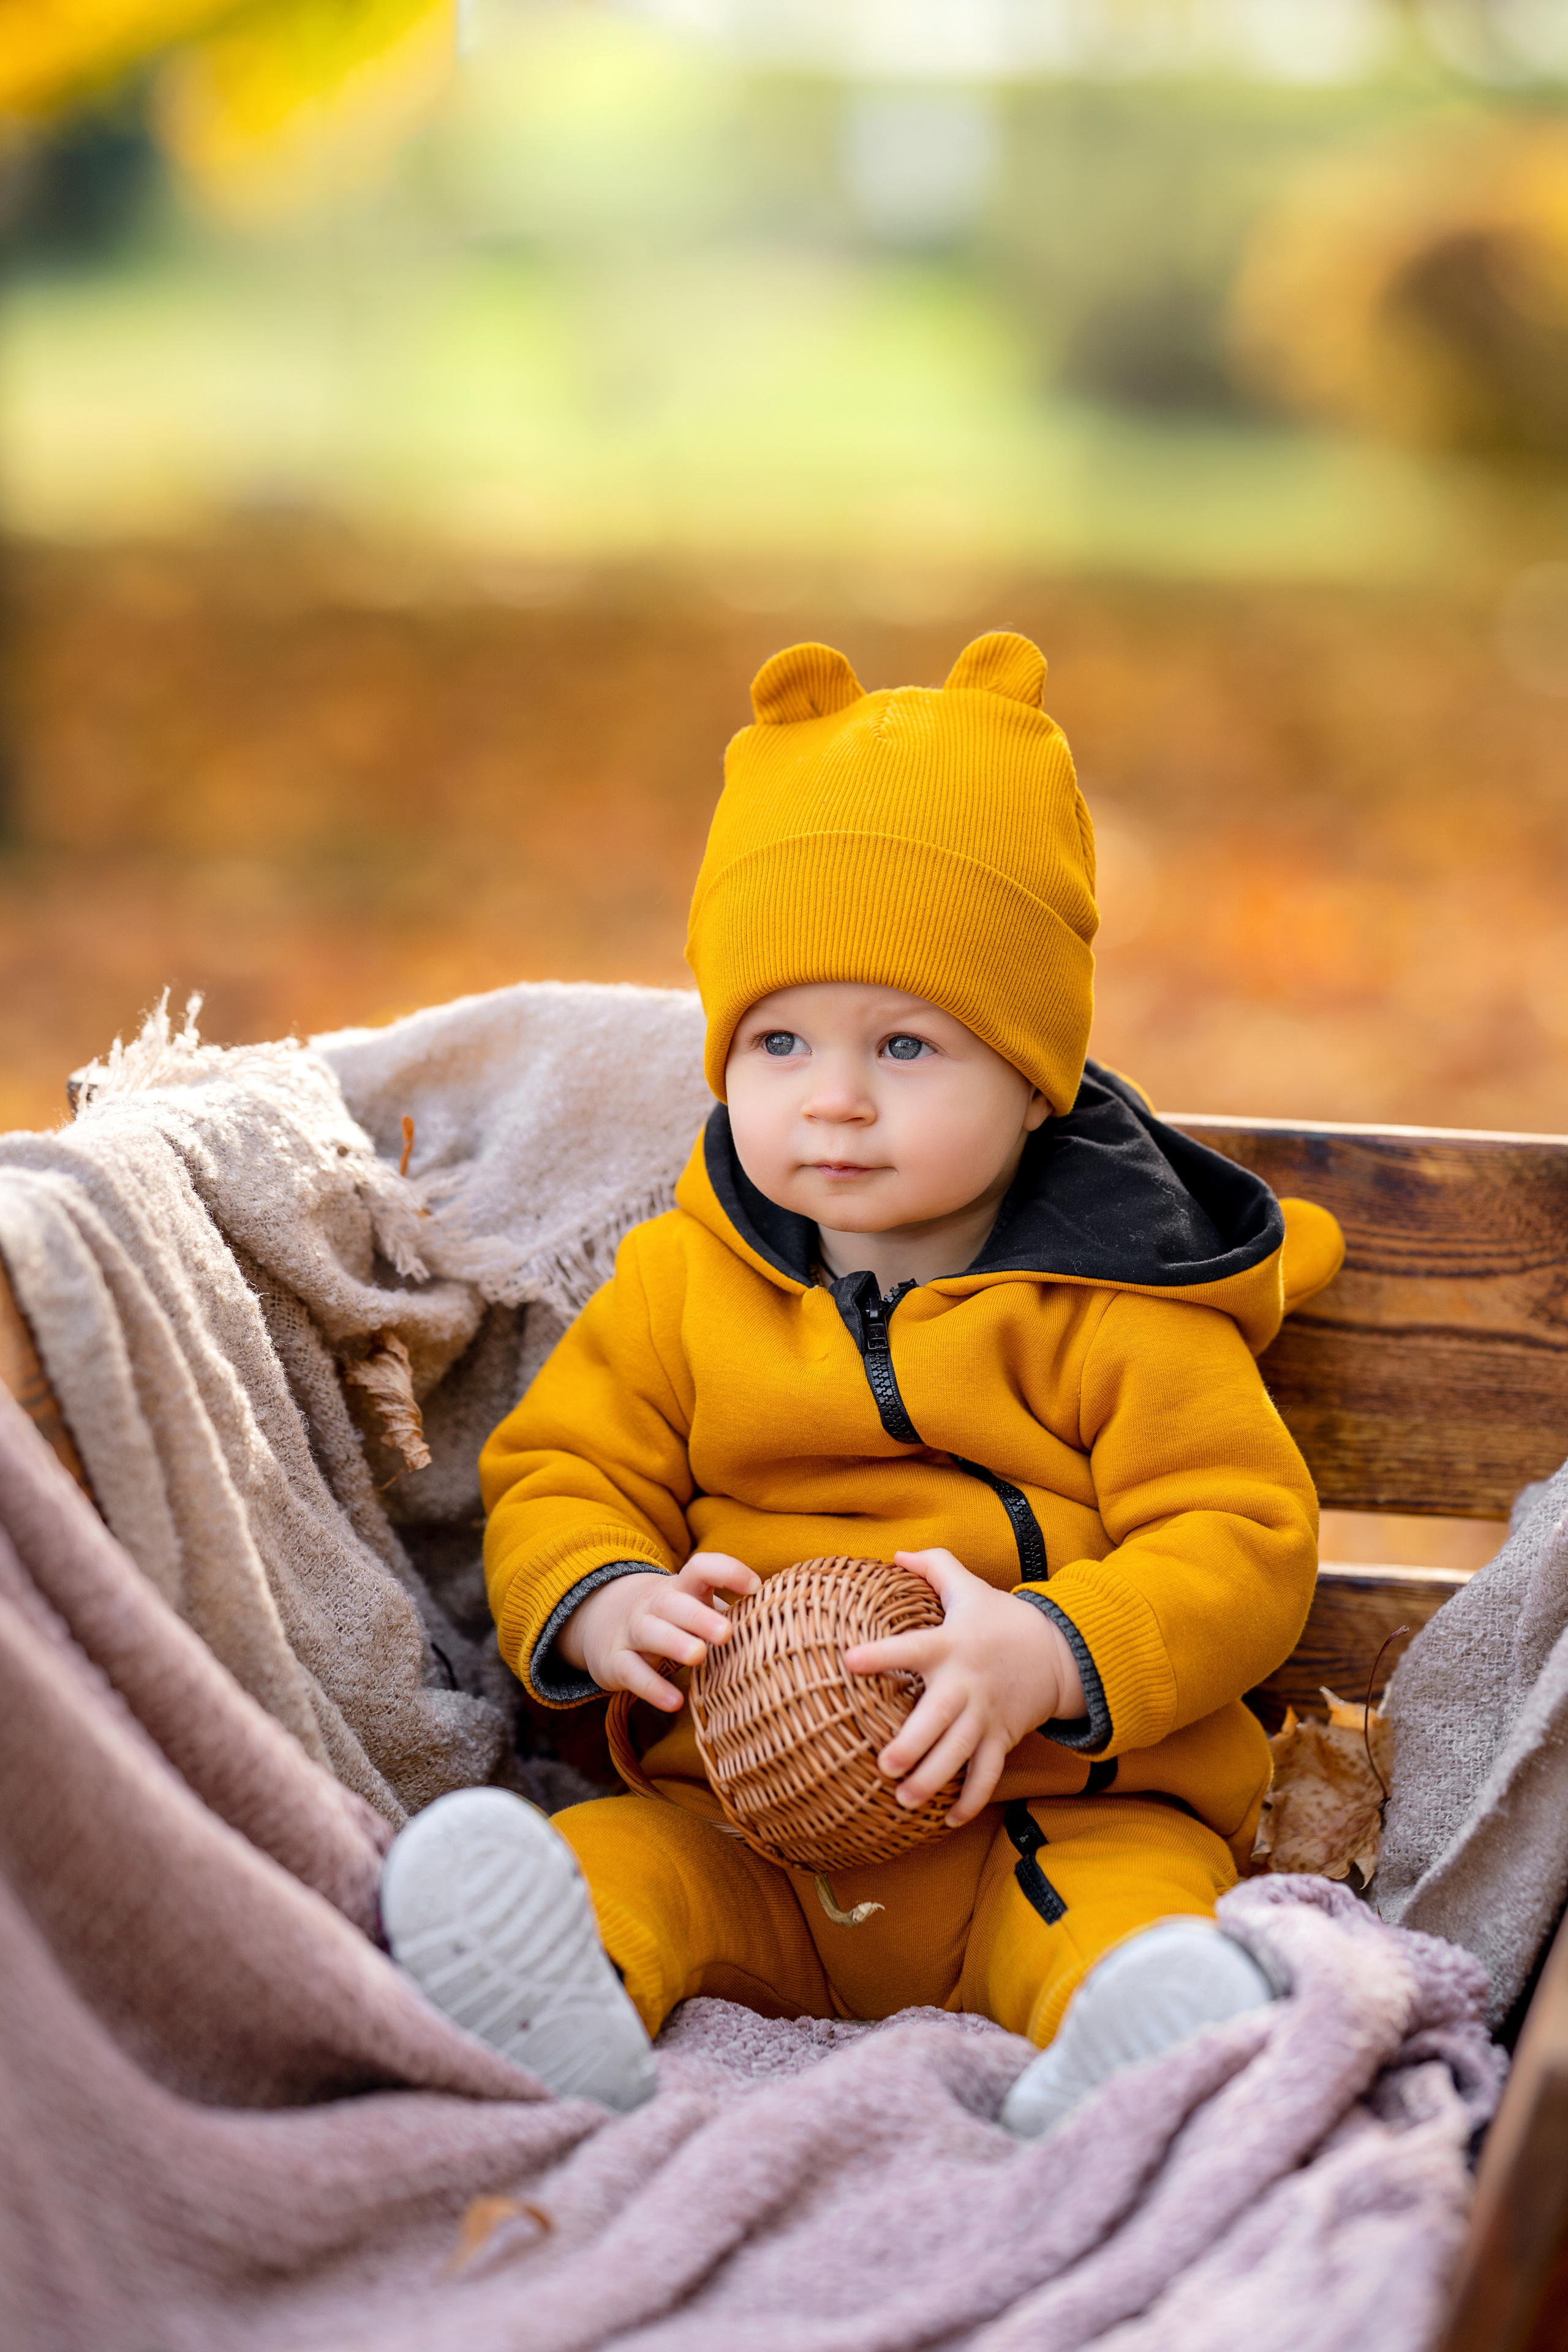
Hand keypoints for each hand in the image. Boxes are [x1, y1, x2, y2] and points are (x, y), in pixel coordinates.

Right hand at [558, 1552, 760, 1710]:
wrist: (605, 1626)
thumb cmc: (672, 1620)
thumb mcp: (695, 1607)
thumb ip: (731, 1613)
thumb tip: (784, 1625)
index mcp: (682, 1588)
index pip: (702, 1567)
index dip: (727, 1571)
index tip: (755, 1587)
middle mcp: (655, 1605)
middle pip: (673, 1603)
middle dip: (699, 1616)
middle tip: (726, 1632)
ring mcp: (632, 1631)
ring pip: (649, 1632)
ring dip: (674, 1642)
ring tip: (699, 1656)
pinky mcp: (616, 1661)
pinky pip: (632, 1672)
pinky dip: (652, 1688)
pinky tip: (674, 1703)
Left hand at [843, 1548, 1085, 1826]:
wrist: (1061, 1652)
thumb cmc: (1002, 1618)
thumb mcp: (969, 1586)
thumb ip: (934, 1566)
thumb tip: (895, 1554)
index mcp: (950, 1646)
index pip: (910, 1649)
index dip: (881, 1655)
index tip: (849, 1661)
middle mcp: (965, 1684)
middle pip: (937, 1719)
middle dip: (913, 1745)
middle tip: (885, 1766)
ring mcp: (985, 1716)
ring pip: (960, 1755)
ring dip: (934, 1780)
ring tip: (903, 1800)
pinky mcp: (1001, 1738)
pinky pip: (988, 1775)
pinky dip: (971, 1799)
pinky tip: (947, 1819)